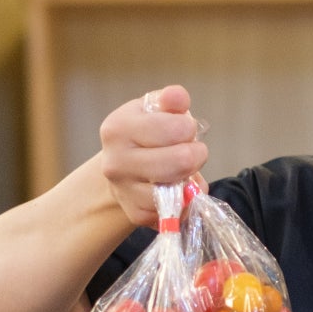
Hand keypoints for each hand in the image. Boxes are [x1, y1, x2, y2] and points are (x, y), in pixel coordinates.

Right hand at [97, 84, 207, 228]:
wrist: (122, 167)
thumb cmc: (145, 133)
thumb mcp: (155, 110)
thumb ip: (171, 101)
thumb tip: (178, 97)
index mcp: (119, 128)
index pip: (176, 128)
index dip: (188, 128)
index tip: (182, 129)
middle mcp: (116, 162)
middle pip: (180, 161)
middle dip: (196, 154)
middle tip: (191, 152)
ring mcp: (124, 191)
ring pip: (179, 190)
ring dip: (190, 180)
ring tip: (182, 170)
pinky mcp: (136, 215)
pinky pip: (176, 210)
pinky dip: (184, 200)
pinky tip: (175, 188)